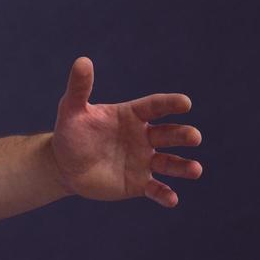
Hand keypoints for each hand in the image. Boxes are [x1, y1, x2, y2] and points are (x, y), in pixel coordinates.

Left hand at [50, 57, 202, 207]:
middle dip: (183, 135)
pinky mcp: (138, 183)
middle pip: (168, 133)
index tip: (185, 103)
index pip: (155, 106)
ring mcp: (143, 161)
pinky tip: (172, 199)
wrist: (63, 165)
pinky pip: (156, 189)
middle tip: (194, 137)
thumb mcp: (72, 110)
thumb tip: (82, 60)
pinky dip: (165, 194)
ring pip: (169, 163)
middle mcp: (143, 136)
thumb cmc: (70, 133)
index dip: (170, 104)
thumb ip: (80, 87)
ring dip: (183, 166)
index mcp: (132, 115)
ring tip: (196, 169)